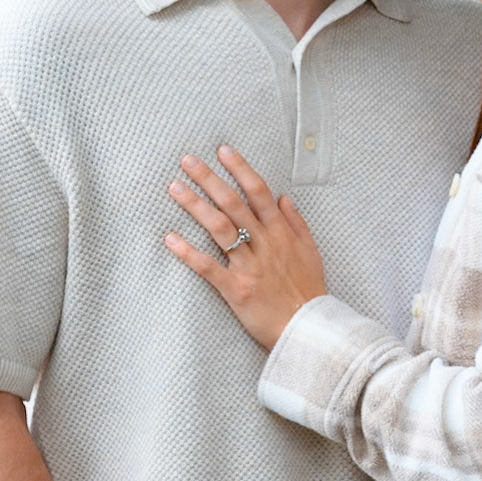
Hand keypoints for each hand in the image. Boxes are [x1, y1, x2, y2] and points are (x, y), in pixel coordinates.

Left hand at [165, 145, 326, 350]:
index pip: (259, 192)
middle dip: (209, 179)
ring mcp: (249, 266)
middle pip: (233, 203)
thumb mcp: (311, 252)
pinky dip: (188, 252)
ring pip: (219, 228)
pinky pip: (208, 267)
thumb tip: (283, 197)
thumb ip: (296, 223)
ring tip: (175, 187)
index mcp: (281, 233)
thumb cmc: (310, 291)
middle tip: (187, 160)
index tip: (223, 150)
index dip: (240, 169)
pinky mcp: (236, 290)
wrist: (310, 330)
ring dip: (195, 205)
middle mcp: (264, 244)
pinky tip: (170, 238)